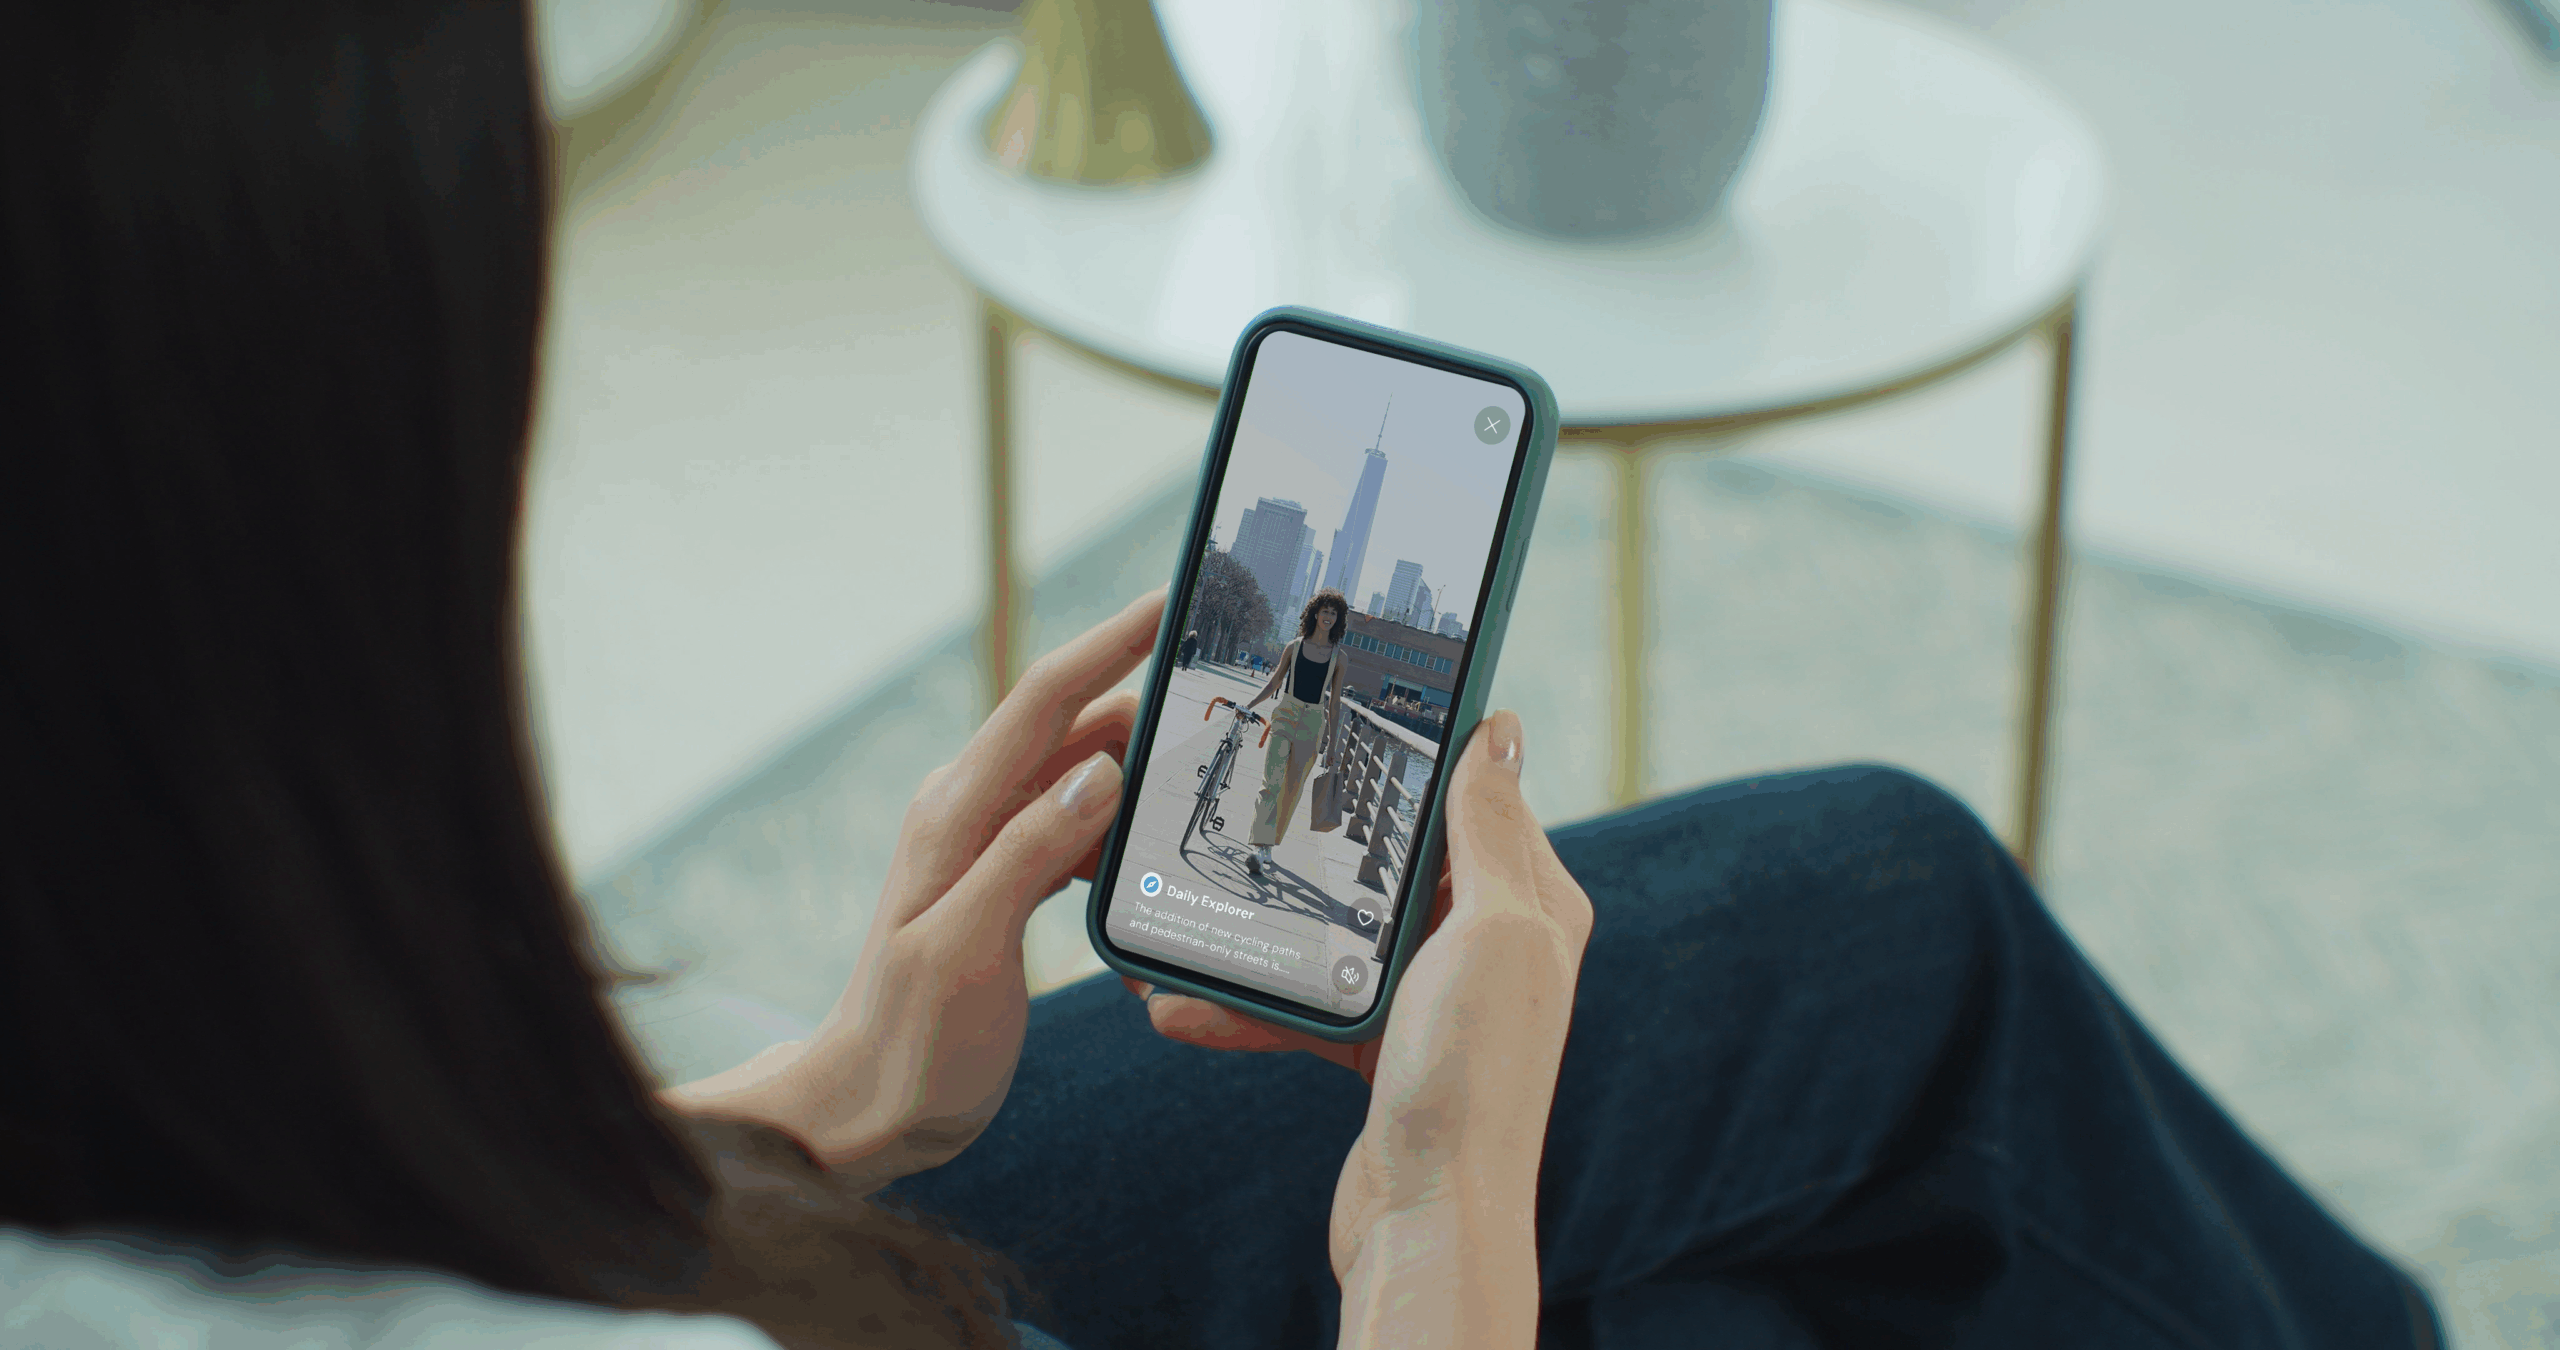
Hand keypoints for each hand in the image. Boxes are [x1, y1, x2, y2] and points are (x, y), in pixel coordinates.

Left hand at [666, 589, 1162, 1187]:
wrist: (868, 1111)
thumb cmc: (911, 1043)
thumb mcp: (965, 951)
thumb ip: (1024, 856)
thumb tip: (1098, 772)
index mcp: (957, 812)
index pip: (1044, 701)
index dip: (1111, 643)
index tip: (1172, 601)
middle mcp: (970, 811)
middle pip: (1071, 724)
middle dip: (1144, 688)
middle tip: (1226, 674)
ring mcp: (987, 844)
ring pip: (1080, 774)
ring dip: (1140, 757)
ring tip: (1216, 748)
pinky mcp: (1005, 882)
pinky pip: (1075, 825)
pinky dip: (1123, 818)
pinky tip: (1165, 836)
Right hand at [1124, 711, 1592, 1312]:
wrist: (1431, 1221)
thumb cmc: (1476, 1075)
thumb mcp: (1493, 930)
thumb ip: (1487, 831)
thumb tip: (1501, 729)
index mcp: (1529, 903)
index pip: (1474, 797)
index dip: (1417, 754)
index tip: (1343, 712)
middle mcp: (1486, 945)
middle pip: (1388, 861)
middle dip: (1313, 842)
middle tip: (1248, 801)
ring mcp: (1431, 1002)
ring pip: (1332, 935)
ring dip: (1258, 932)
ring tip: (1188, 911)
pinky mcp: (1378, 1054)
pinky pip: (1302, 1008)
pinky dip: (1247, 1006)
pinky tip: (1180, 1005)